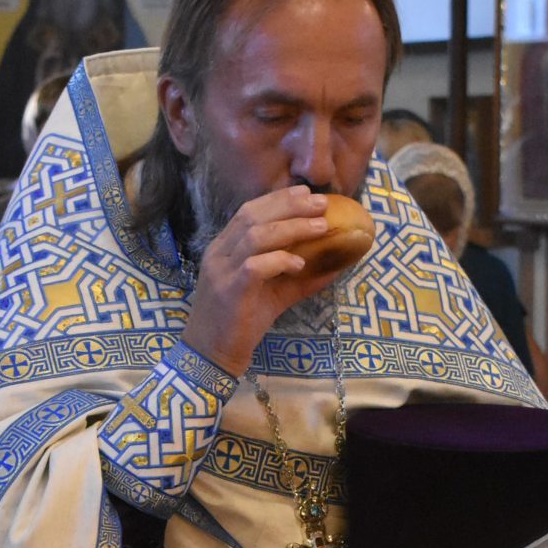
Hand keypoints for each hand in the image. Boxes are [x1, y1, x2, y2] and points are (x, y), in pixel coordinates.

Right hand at [181, 185, 346, 375]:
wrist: (213, 354)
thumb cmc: (241, 323)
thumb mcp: (273, 294)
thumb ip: (299, 277)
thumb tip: (335, 264)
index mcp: (224, 248)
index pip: (249, 211)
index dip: (278, 198)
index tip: (306, 192)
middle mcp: (219, 253)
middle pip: (253, 215)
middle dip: (289, 205)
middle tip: (321, 203)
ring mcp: (222, 271)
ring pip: (256, 236)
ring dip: (292, 228)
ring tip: (320, 227)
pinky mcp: (230, 291)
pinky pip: (255, 266)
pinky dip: (280, 260)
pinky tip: (300, 264)